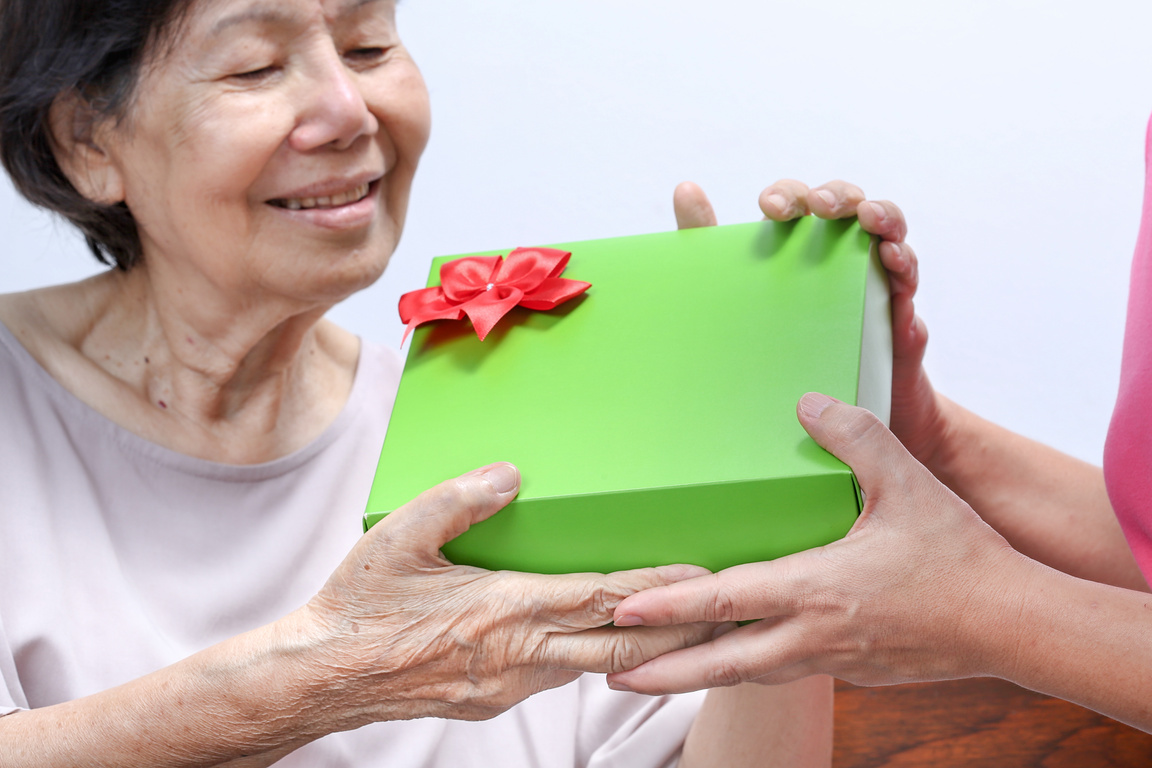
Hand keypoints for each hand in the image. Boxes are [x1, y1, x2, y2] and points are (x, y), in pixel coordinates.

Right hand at [300, 463, 714, 724]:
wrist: (323, 676)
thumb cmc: (359, 605)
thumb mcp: (400, 537)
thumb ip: (459, 500)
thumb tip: (511, 475)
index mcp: (503, 610)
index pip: (601, 597)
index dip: (657, 588)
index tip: (704, 578)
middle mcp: (518, 655)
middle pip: (619, 647)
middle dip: (675, 632)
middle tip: (721, 616)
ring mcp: (509, 685)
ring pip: (592, 664)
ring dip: (638, 648)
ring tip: (674, 624)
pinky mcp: (494, 700)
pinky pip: (558, 675)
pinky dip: (592, 658)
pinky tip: (599, 641)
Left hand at [604, 395, 1031, 694]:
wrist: (1013, 624)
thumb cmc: (959, 557)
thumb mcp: (906, 483)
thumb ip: (856, 437)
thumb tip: (809, 403)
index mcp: (816, 588)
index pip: (723, 600)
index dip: (667, 608)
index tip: (620, 616)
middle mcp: (813, 633)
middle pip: (719, 663)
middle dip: (662, 672)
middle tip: (611, 675)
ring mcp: (831, 658)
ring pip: (748, 674)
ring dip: (698, 676)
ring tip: (657, 675)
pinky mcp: (850, 669)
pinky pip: (785, 670)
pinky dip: (748, 667)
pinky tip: (739, 656)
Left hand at [672, 180, 945, 466]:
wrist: (831, 421)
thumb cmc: (783, 348)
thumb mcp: (740, 301)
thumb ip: (707, 246)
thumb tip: (686, 187)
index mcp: (797, 247)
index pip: (798, 203)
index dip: (788, 196)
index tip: (769, 209)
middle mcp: (838, 255)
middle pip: (846, 205)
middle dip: (836, 196)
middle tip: (819, 207)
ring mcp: (872, 281)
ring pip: (888, 231)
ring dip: (881, 216)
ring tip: (867, 217)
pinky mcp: (897, 316)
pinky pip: (907, 283)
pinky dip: (904, 265)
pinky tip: (891, 260)